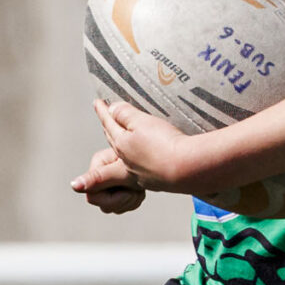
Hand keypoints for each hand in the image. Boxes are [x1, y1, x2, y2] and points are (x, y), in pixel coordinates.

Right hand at [70, 146, 144, 214]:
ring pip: (112, 207)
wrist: (166, 159)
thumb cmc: (147, 159)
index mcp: (98, 164)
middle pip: (103, 204)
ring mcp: (111, 182)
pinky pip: (121, 206)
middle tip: (136, 189)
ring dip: (130, 201)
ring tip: (139, 187)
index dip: (113, 198)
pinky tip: (140, 190)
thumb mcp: (122, 171)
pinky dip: (133, 201)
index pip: (93, 196)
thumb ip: (98, 179)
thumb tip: (74, 185)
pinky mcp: (120, 187)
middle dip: (123, 200)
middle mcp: (101, 173)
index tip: (128, 189)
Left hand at [93, 98, 222, 195]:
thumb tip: (112, 110)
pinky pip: (141, 167)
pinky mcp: (156, 181)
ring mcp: (141, 173)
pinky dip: (138, 159)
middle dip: (108, 128)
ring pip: (125, 156)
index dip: (103, 111)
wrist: (187, 169)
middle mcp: (127, 161)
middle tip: (105, 119)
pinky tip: (143, 158)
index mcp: (122, 144)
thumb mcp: (142, 122)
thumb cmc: (165, 145)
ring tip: (122, 138)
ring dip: (121, 146)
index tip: (97, 103)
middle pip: (114, 141)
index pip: (109, 123)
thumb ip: (125, 114)